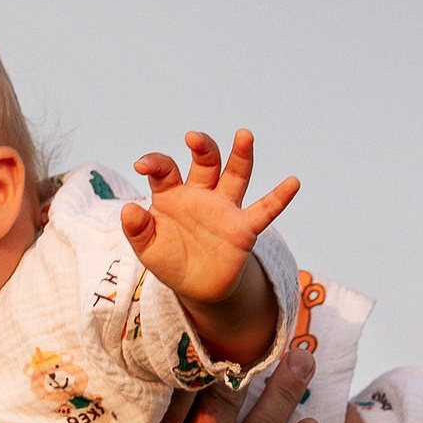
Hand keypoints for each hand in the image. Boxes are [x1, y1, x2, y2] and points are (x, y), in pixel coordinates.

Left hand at [122, 127, 300, 314]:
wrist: (197, 287)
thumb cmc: (170, 259)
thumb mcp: (148, 248)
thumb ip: (137, 229)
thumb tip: (129, 209)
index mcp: (173, 194)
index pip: (165, 170)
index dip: (155, 164)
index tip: (142, 165)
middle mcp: (201, 194)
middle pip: (206, 162)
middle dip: (202, 147)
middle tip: (194, 138)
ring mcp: (224, 208)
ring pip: (235, 175)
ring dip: (240, 155)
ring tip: (244, 135)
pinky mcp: (243, 228)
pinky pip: (264, 210)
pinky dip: (279, 198)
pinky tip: (293, 183)